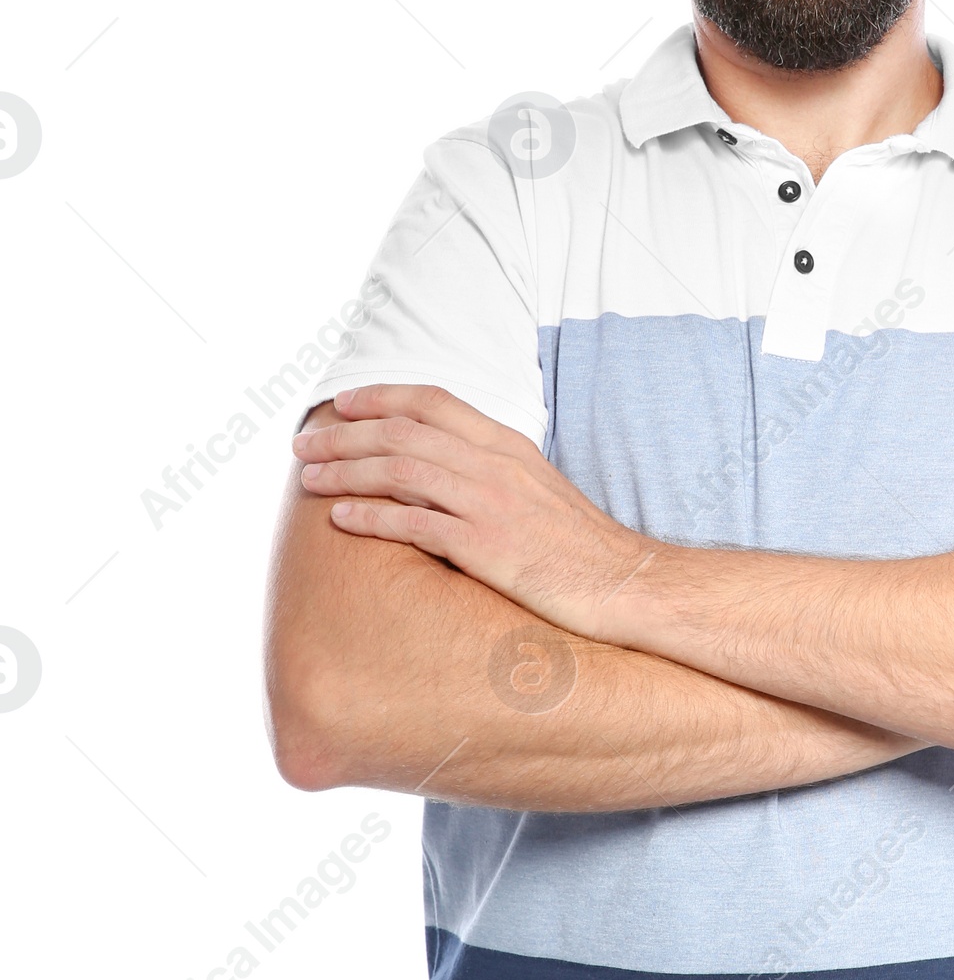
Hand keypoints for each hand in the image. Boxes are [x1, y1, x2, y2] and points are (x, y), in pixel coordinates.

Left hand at [293, 385, 647, 632]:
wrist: (624, 581)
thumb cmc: (580, 545)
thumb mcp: (538, 488)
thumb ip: (492, 470)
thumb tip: (443, 470)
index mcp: (508, 444)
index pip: (433, 402)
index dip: (380, 398)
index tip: (342, 404)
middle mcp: (496, 464)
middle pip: (404, 433)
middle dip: (345, 434)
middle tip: (303, 445)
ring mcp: (491, 503)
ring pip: (402, 471)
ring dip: (347, 470)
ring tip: (309, 478)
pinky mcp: (487, 546)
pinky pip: (416, 524)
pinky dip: (373, 517)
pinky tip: (342, 519)